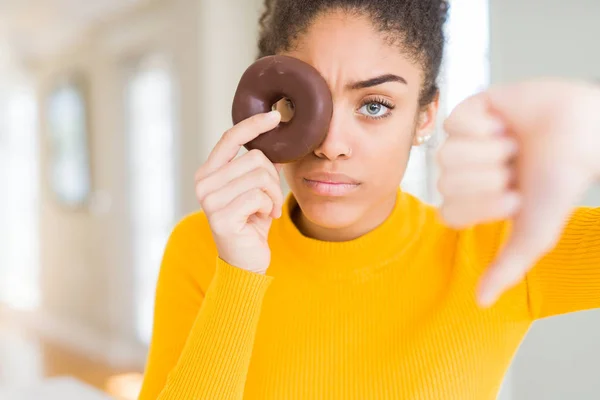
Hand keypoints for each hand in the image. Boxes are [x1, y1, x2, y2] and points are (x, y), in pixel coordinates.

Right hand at [195, 110, 283, 273]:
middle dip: (272, 179)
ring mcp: (209, 200)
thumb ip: (261, 167)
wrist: (246, 264)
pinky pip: (258, 196)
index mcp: (209, 173)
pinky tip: (264, 219)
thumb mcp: (257, 191)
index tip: (276, 116)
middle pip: (255, 158)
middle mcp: (204, 183)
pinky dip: (269, 206)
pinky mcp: (220, 216)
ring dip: (273, 195)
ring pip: (259, 176)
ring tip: (267, 210)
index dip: (253, 124)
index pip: (230, 138)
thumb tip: (277, 140)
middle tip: (270, 200)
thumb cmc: (251, 225)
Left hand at [438, 78, 599, 305]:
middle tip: (516, 168)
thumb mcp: (535, 231)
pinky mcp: (468, 112)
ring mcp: (464, 142)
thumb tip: (481, 302)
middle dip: (489, 176)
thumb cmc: (561, 181)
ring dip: (490, 151)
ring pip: (448, 154)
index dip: (481, 205)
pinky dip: (485, 126)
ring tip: (514, 145)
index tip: (515, 198)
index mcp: (475, 200)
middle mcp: (465, 173)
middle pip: (446, 182)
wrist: (584, 130)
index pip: (449, 212)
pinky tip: (505, 123)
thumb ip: (507, 267)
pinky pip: (454, 123)